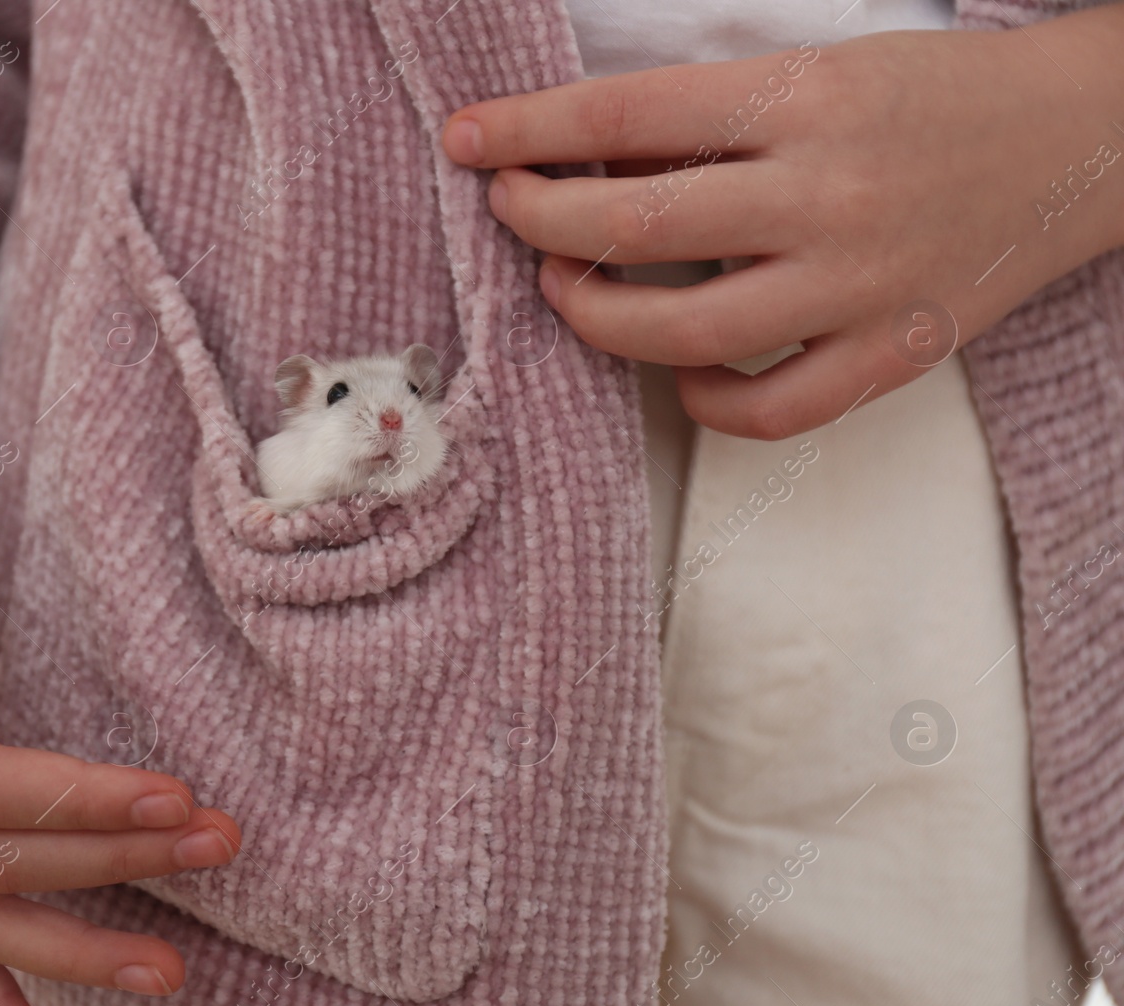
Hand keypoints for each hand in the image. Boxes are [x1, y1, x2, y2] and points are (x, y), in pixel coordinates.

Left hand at [442, 8, 1123, 437]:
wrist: (1080, 138)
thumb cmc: (930, 96)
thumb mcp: (817, 70)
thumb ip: (707, 119)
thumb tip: (581, 163)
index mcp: (802, 100)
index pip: (625, 117)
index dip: (528, 131)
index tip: (469, 140)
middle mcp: (824, 194)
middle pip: (634, 229)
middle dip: (540, 224)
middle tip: (513, 211)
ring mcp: (859, 285)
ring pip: (683, 332)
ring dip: (595, 316)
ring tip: (569, 289)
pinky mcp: (892, 353)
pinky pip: (771, 410)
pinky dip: (703, 398)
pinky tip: (681, 367)